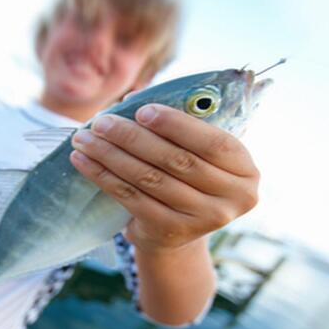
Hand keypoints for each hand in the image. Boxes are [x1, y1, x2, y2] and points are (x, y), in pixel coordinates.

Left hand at [70, 103, 258, 253]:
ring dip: (112, 156)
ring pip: (149, 179)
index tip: (143, 110)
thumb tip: (131, 97)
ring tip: (85, 138)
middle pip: (177, 161)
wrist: (178, 229)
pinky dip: (104, 177)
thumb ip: (176, 124)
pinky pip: (131, 198)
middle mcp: (231, 200)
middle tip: (101, 122)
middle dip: (134, 138)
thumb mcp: (196, 152)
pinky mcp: (170, 232)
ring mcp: (202, 220)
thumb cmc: (188, 175)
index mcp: (245, 172)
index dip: (178, 125)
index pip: (214, 143)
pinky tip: (83, 161)